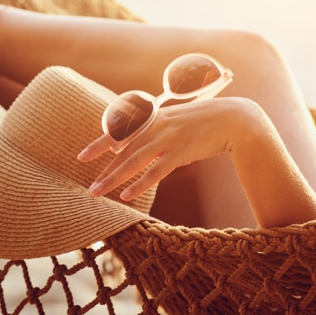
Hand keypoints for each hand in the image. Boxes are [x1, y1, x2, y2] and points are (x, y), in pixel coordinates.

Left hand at [78, 97, 258, 200]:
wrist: (234, 119)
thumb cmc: (202, 122)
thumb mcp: (173, 122)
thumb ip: (152, 133)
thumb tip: (130, 147)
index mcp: (153, 118)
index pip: (119, 131)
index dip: (99, 144)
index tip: (82, 157)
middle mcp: (156, 126)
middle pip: (122, 150)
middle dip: (104, 170)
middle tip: (90, 188)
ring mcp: (168, 138)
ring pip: (134, 161)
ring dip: (114, 178)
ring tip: (98, 192)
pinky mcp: (181, 151)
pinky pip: (156, 171)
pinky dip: (140, 184)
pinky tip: (127, 196)